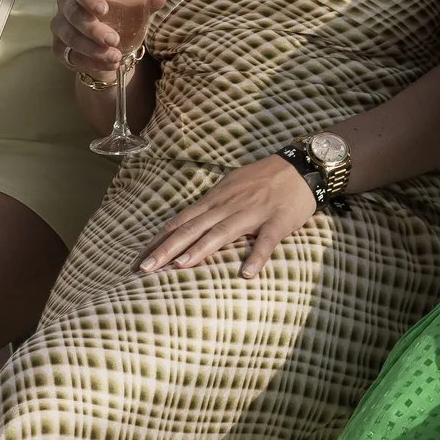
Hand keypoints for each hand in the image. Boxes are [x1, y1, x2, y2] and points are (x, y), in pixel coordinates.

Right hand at [52, 0, 167, 85]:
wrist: (109, 43)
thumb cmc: (120, 15)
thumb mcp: (135, 7)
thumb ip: (147, 0)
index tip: (104, 10)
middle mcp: (67, 4)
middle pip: (74, 14)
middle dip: (93, 29)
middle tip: (114, 40)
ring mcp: (60, 26)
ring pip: (70, 37)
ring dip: (93, 49)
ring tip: (115, 57)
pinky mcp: (59, 47)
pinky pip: (70, 55)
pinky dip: (90, 62)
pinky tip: (108, 65)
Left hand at [140, 154, 316, 276]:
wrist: (301, 166)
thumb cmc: (263, 179)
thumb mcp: (230, 188)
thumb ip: (210, 206)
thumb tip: (185, 224)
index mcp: (216, 199)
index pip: (181, 222)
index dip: (159, 240)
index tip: (138, 259)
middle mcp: (229, 205)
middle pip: (193, 228)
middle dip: (167, 249)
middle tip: (145, 269)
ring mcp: (253, 212)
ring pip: (222, 232)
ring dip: (200, 249)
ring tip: (180, 267)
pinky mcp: (278, 220)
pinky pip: (266, 240)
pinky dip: (257, 256)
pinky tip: (246, 274)